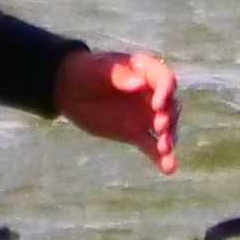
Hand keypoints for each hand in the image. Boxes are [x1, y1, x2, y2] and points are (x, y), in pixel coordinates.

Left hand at [56, 46, 180, 169]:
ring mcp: (146, 115)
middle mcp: (152, 93)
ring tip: (164, 150)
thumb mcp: (96, 71)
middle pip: (171, 106)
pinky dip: (161, 158)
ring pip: (166, 128)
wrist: (68, 90)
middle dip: (169, 118)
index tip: (157, 106)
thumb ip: (118, 77)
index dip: (165, 93)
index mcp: (146, 72)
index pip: (165, 80)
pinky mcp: (136, 133)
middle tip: (160, 128)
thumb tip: (139, 85)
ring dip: (169, 138)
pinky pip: (152, 146)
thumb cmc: (84, 72)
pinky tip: (169, 168)